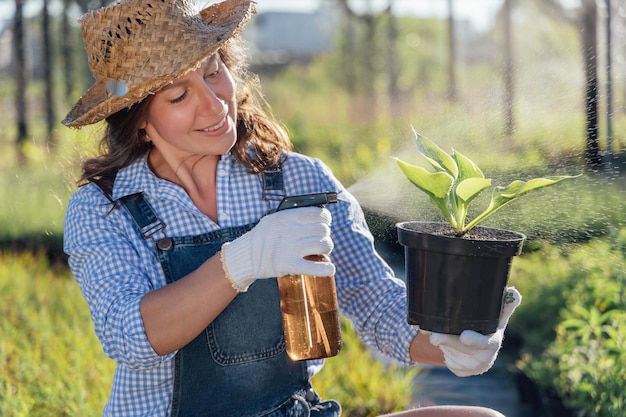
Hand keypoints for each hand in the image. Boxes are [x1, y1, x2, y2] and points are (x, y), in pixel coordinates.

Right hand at [220, 207, 334, 291]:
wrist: (245, 256)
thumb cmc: (265, 237)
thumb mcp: (274, 220)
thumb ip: (294, 217)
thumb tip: (320, 217)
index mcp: (287, 216)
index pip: (319, 214)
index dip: (325, 220)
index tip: (324, 225)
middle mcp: (290, 230)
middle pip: (323, 230)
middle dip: (325, 236)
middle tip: (319, 241)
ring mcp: (290, 248)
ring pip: (323, 244)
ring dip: (326, 249)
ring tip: (321, 252)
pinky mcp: (289, 265)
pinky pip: (314, 267)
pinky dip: (325, 269)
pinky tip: (329, 269)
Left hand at [429, 287, 521, 376]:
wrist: (484, 351)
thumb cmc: (489, 328)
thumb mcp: (498, 317)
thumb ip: (505, 304)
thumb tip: (513, 291)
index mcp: (493, 343)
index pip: (485, 344)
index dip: (474, 341)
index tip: (464, 336)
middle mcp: (484, 358)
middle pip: (461, 349)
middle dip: (447, 341)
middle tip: (433, 336)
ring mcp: (472, 367)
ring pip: (450, 353)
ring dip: (443, 343)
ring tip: (445, 332)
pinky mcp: (461, 372)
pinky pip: (448, 361)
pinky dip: (444, 352)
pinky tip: (448, 345)